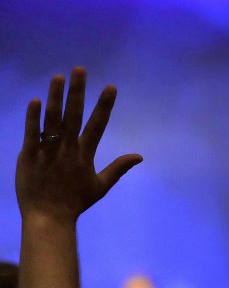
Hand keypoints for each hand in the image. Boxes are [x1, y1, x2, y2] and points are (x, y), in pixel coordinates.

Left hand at [16, 67, 140, 223]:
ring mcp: (48, 152)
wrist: (49, 218)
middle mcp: (68, 150)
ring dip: (56, 97)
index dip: (104, 105)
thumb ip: (119, 168)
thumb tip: (139, 156)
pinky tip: (36, 100)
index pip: (98, 125)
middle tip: (80, 70)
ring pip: (52, 120)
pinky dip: (33, 117)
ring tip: (58, 77)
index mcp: (85, 155)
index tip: (111, 87)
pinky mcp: (29, 156)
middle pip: (74, 115)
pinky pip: (32, 133)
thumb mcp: (100, 186)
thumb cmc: (75, 202)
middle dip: (78, 91)